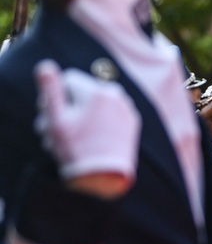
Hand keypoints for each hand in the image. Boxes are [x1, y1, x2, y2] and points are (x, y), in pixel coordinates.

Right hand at [33, 59, 140, 192]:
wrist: (104, 177)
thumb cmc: (76, 149)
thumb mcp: (56, 120)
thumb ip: (51, 91)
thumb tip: (46, 66)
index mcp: (95, 91)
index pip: (68, 80)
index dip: (56, 97)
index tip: (54, 116)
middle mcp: (115, 94)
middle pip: (83, 92)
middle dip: (70, 108)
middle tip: (62, 132)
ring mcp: (126, 108)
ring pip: (98, 104)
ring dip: (86, 116)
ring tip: (79, 140)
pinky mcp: (132, 121)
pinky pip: (112, 114)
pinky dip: (102, 123)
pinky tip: (95, 141)